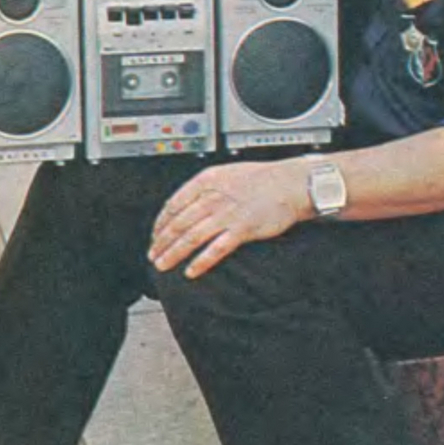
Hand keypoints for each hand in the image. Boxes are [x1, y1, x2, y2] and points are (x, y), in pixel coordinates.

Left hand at [148, 159, 312, 278]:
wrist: (290, 183)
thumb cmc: (261, 178)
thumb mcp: (227, 173)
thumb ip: (205, 187)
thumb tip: (185, 204)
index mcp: (207, 181)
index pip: (174, 204)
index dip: (160, 223)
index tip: (155, 235)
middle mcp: (214, 196)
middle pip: (178, 223)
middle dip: (161, 242)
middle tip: (153, 255)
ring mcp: (227, 214)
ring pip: (191, 237)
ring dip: (174, 253)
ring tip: (163, 265)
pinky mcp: (242, 229)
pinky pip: (216, 249)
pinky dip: (201, 262)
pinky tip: (191, 271)